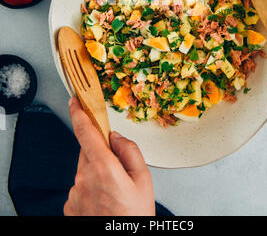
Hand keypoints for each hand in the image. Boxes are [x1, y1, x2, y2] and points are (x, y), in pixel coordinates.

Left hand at [64, 97, 154, 215]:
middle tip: (118, 171)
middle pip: (88, 151)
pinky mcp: (70, 206)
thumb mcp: (143, 180)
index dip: (79, 112)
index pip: (86, 132)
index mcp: (103, 168)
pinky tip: (104, 202)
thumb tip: (116, 137)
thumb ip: (130, 151)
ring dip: (96, 173)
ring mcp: (75, 193)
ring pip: (84, 170)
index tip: (75, 101)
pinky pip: (80, 187)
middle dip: (100, 153)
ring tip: (113, 193)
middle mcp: (84, 178)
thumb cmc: (135, 216)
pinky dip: (90, 188)